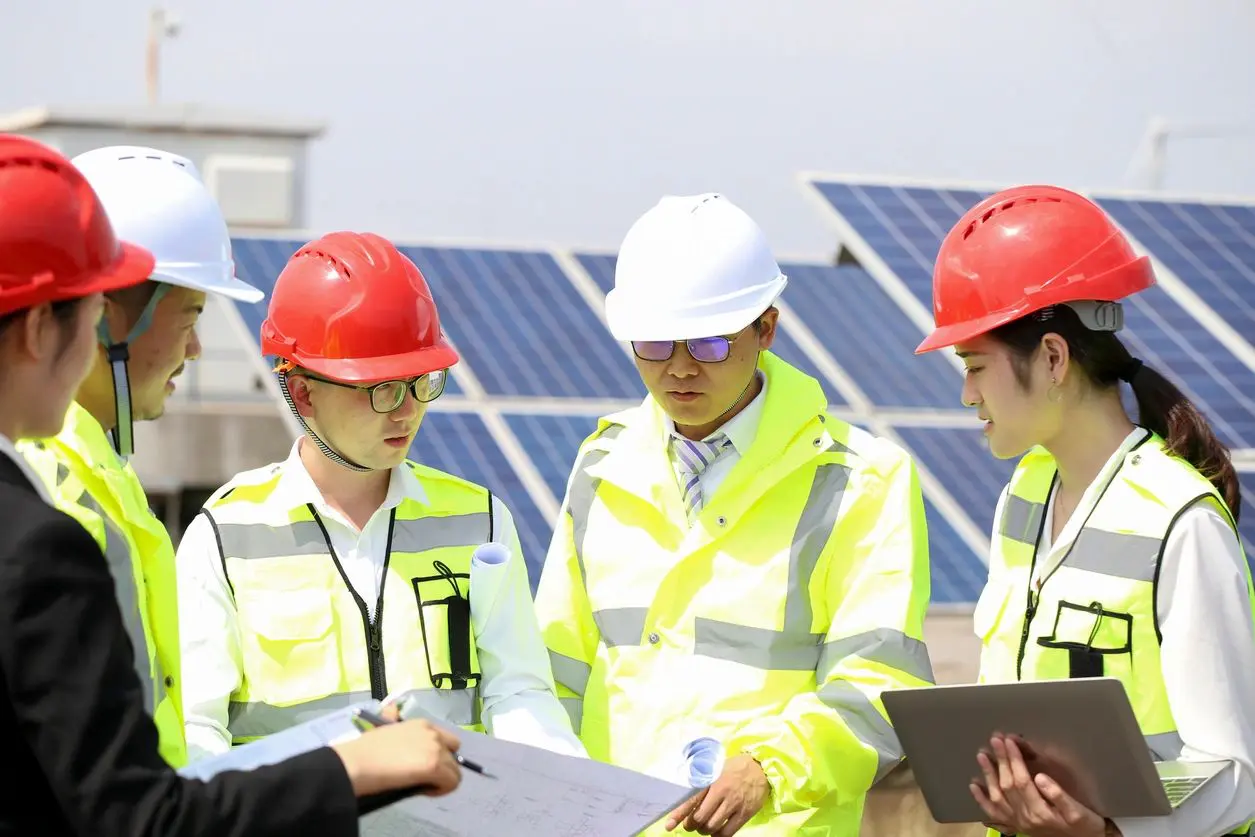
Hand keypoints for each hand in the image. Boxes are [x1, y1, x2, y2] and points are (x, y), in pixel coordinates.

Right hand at [332, 717, 461, 797]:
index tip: (421, 764)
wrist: (357, 762)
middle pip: (454, 753)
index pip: (446, 739)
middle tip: (425, 777)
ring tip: (422, 785)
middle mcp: (433, 733)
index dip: (438, 753)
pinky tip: (423, 790)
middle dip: (444, 765)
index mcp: (422, 724)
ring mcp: (436, 749)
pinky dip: (441, 790)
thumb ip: (395, 723)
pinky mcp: (435, 766)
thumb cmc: (365, 750)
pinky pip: (452, 782)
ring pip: (455, 771)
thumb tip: (392, 711)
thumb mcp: (385, 728)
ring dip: (442, 780)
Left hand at [664, 754, 770, 835]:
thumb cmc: (733, 768)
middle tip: (690, 825)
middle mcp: (721, 792)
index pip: (691, 799)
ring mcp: (734, 803)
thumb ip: (700, 782)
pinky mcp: (745, 813)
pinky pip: (727, 832)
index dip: (678, 814)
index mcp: (711, 779)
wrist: (760, 768)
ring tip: (704, 827)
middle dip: (691, 825)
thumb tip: (682, 797)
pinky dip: (718, 836)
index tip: (669, 825)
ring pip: (712, 826)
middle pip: (700, 817)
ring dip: (704, 831)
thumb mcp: (715, 769)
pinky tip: (716, 832)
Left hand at [970, 733, 1110, 836]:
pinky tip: (974, 785)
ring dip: (988, 774)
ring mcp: (1018, 822)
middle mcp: (1025, 817)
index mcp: (1040, 811)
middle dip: (1001, 760)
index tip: (1010, 741)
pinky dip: (981, 799)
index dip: (1014, 759)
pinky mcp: (1015, 825)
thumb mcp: (1078, 811)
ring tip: (982, 755)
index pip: (1022, 780)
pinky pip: (993, 813)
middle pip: (1008, 785)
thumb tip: (1041, 777)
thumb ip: (1059, 795)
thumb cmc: (1084, 825)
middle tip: (995, 740)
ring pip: (997, 796)